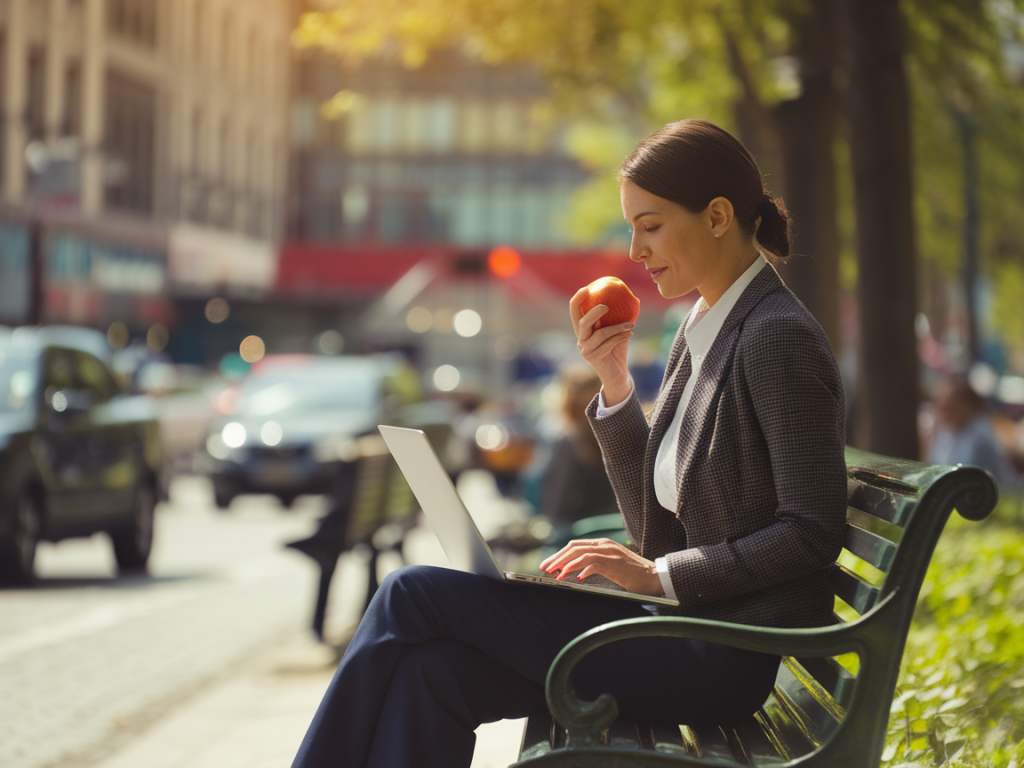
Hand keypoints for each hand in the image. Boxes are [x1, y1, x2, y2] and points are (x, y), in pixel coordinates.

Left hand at [539, 539, 663, 596]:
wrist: (655, 577)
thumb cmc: (634, 575)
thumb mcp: (612, 567)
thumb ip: (596, 565)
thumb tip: (578, 573)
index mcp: (602, 544)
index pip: (575, 545)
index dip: (559, 554)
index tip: (548, 564)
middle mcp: (604, 545)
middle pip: (573, 547)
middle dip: (556, 558)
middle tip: (544, 568)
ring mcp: (609, 552)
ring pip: (580, 553)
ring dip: (564, 564)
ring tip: (555, 574)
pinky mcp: (614, 562)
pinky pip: (593, 563)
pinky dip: (581, 569)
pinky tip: (576, 578)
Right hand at [569, 289, 633, 405]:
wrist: (617, 375)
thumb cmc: (617, 350)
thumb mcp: (617, 331)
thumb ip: (618, 317)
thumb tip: (633, 298)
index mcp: (583, 331)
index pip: (575, 313)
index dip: (577, 300)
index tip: (587, 288)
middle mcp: (581, 340)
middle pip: (582, 322)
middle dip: (594, 312)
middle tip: (607, 306)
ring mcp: (586, 350)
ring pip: (600, 333)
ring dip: (618, 327)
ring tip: (631, 325)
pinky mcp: (594, 358)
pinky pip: (609, 343)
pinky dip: (621, 337)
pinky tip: (630, 334)